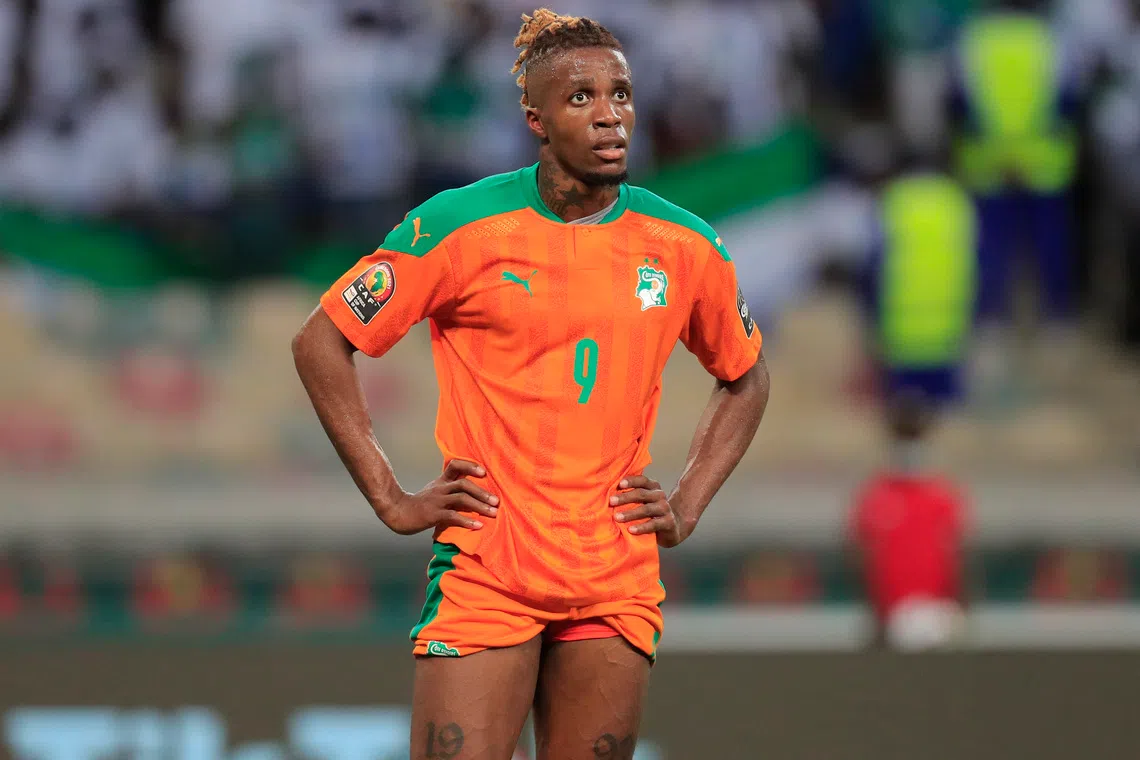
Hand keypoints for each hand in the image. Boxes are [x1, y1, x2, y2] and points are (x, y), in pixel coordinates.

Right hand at [377, 460, 498, 535]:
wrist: (399, 513)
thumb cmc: (420, 504)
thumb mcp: (435, 491)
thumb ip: (450, 488)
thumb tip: (473, 492)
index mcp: (441, 481)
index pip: (455, 465)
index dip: (470, 466)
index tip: (484, 472)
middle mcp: (440, 488)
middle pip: (464, 484)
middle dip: (482, 492)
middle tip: (496, 501)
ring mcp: (437, 501)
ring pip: (462, 499)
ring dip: (479, 506)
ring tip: (493, 513)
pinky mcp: (434, 515)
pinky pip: (453, 516)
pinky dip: (467, 521)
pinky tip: (478, 526)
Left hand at [610, 475, 687, 547]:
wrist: (673, 527)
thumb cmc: (651, 512)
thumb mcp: (643, 501)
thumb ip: (631, 495)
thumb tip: (606, 493)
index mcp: (653, 487)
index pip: (642, 480)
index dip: (631, 481)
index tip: (619, 484)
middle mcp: (660, 495)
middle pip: (642, 494)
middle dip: (625, 497)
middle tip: (611, 501)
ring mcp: (665, 509)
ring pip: (646, 509)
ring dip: (630, 513)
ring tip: (617, 517)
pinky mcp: (668, 522)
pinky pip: (653, 524)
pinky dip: (641, 527)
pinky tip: (631, 530)